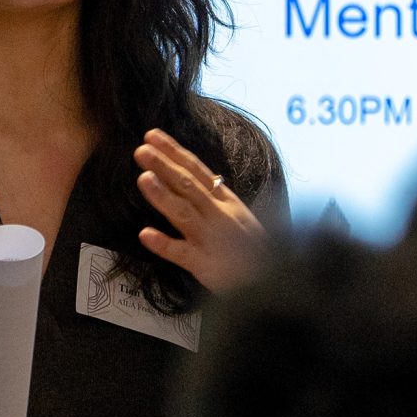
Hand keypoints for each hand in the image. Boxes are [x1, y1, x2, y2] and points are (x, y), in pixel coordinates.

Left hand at [134, 128, 266, 295]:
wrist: (274, 280)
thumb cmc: (254, 250)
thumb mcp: (239, 216)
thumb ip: (216, 199)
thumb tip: (195, 178)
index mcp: (227, 201)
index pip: (197, 170)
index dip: (173, 152)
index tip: (152, 136)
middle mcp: (220, 215)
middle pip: (188, 186)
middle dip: (164, 166)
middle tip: (141, 150)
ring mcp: (212, 240)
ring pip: (184, 213)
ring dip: (162, 195)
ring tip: (143, 178)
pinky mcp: (207, 266)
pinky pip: (182, 254)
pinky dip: (164, 244)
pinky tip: (145, 234)